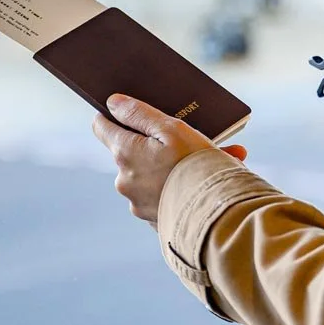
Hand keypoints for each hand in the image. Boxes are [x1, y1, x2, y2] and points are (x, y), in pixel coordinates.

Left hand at [92, 93, 247, 228]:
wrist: (218, 219)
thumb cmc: (196, 167)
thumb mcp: (171, 130)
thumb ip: (139, 114)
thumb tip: (112, 103)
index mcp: (125, 153)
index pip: (102, 126)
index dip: (115, 116)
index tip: (130, 113)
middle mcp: (125, 180)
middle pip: (133, 151)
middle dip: (159, 144)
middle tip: (193, 138)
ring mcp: (139, 203)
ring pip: (155, 174)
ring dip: (178, 167)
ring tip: (221, 160)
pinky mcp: (155, 220)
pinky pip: (166, 196)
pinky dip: (184, 187)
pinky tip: (212, 182)